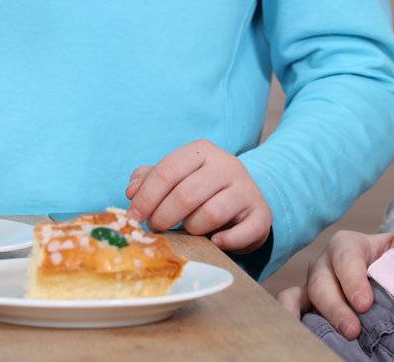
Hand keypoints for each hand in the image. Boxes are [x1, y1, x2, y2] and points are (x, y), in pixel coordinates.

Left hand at [125, 140, 271, 252]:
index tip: (134, 218)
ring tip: (189, 230)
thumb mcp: (176, 179)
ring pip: (211, 214)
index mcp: (202, 152)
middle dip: (164, 217)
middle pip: (186, 194)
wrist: (245, 201)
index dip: (146, 198)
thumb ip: (151, 180)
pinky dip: (226, 241)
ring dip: (193, 229)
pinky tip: (215, 242)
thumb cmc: (202, 191)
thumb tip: (132, 190)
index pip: (166, 172)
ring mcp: (246, 189)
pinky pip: (243, 231)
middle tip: (157, 229)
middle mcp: (227, 165)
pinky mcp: (261, 213)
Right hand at [274, 218, 393, 338]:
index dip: (352, 279)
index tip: (365, 304)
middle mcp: (324, 264)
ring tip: (337, 338)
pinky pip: (289, 309)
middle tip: (353, 331)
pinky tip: (303, 339)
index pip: (345, 258)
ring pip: (299, 297)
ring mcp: (312, 286)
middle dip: (335, 307)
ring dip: (317, 318)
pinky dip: (291, 320)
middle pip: (320, 282)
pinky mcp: (306, 306)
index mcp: (347, 245)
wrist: (391, 273)